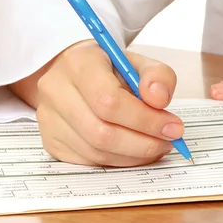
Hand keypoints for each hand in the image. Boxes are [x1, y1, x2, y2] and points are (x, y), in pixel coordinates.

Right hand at [10, 40, 183, 166]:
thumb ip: (157, 75)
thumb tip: (159, 100)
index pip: (109, 101)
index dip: (145, 119)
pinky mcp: (51, 141)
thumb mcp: (138, 61)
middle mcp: (56, 91)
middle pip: (101, 132)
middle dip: (143, 142)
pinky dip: (119, 160)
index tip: (173, 127)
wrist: (75, 73)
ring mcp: (49, 119)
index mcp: (79, 63)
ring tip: (158, 145)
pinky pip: (88, 161)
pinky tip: (137, 151)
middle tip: (170, 140)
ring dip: (134, 155)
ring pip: (95, 151)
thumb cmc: (109, 68)